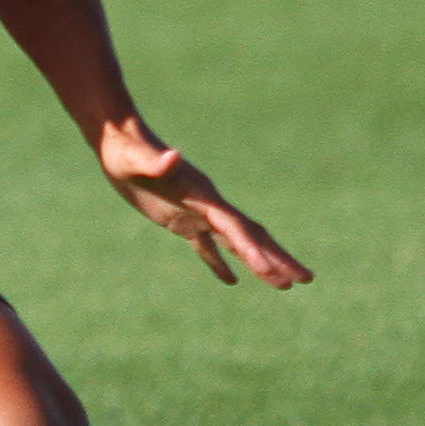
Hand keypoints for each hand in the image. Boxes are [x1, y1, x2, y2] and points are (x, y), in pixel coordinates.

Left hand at [97, 122, 310, 287]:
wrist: (119, 140)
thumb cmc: (125, 149)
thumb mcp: (135, 159)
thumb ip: (156, 162)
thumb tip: (173, 156)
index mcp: (202, 194)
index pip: (233, 226)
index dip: (250, 249)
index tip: (267, 272)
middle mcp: (207, 204)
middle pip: (250, 236)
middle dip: (277, 258)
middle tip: (306, 279)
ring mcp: (196, 212)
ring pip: (235, 242)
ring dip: (260, 262)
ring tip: (284, 285)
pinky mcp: (179, 219)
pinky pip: (205, 246)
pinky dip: (218, 263)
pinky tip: (231, 281)